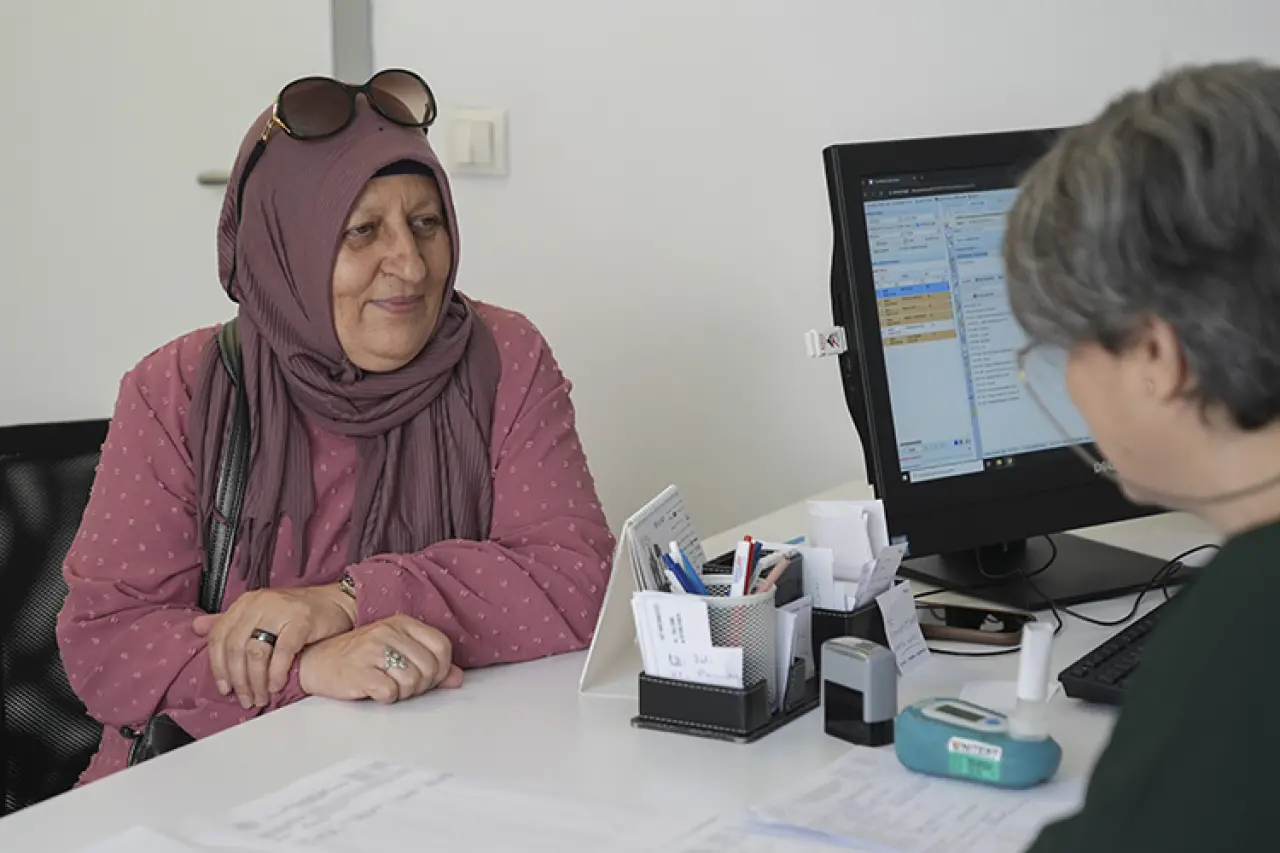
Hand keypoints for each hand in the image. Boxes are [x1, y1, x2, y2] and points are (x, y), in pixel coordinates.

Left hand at [192, 584, 356, 708]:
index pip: (219, 637)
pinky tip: (276, 685)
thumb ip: (229, 621)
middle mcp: (259, 603)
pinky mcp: (301, 620)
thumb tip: (196, 627)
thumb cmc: (298, 612)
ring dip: (256, 681)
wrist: (337, 603)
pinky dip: (276, 673)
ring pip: (255, 652)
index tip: (224, 688)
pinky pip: (282, 652)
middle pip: (235, 648)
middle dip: (238, 680)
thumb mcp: (260, 613)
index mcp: (246, 603)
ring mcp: (280, 610)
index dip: (218, 667)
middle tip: (245, 698)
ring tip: (261, 696)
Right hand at [298, 614, 463, 703]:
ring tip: (389, 687)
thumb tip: (457, 678)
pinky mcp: (359, 671)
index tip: (427, 677)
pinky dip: (386, 698)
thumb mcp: (398, 651)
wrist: (316, 661)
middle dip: (422, 685)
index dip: (441, 669)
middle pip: (429, 667)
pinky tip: (375, 691)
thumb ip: (429, 663)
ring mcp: (373, 649)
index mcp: (403, 623)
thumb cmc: (359, 656)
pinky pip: (390, 693)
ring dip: (404, 693)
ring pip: (412, 681)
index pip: (442, 647)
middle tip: (404, 686)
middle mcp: (389, 631)